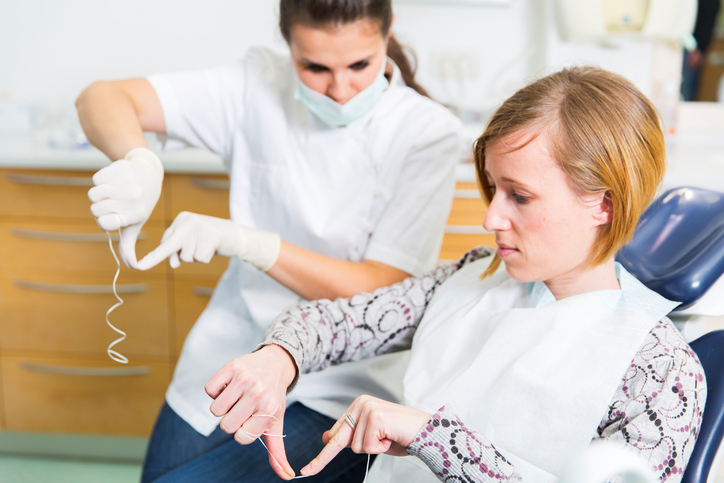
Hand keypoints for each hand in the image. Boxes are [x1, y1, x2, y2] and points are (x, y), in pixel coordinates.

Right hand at [88, 148, 163, 267]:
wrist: (148, 173)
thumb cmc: (139, 203)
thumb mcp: (136, 223)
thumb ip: (129, 245)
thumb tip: (131, 267)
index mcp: (137, 214)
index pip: (103, 223)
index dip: (103, 220)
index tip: (113, 215)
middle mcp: (134, 199)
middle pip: (96, 209)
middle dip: (101, 206)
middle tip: (114, 201)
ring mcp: (128, 182)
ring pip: (93, 194)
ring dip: (99, 193)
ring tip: (113, 191)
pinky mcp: (121, 168)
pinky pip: (96, 179)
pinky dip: (101, 180)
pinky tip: (114, 180)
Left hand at [135, 212, 280, 270]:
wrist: (236, 236)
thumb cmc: (210, 240)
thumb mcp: (192, 242)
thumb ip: (178, 251)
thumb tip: (173, 264)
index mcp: (182, 219)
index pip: (166, 239)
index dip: (157, 254)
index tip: (144, 261)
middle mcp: (189, 220)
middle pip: (170, 246)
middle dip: (156, 256)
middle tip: (143, 266)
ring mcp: (200, 227)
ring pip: (186, 256)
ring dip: (195, 258)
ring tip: (206, 247)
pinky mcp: (211, 236)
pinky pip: (200, 258)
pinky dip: (205, 259)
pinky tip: (213, 249)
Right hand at [205, 345, 297, 479]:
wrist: (276, 363)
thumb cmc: (273, 398)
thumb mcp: (276, 423)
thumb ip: (278, 452)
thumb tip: (287, 476)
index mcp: (270, 410)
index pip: (241, 437)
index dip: (242, 431)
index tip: (250, 419)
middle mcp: (258, 394)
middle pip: (226, 425)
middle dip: (231, 420)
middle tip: (243, 408)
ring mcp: (245, 379)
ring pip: (215, 409)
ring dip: (223, 406)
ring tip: (237, 397)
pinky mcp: (232, 366)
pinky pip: (209, 390)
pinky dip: (216, 390)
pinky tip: (230, 385)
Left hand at [300, 395, 431, 476]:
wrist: (427, 432)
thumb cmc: (401, 436)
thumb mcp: (372, 437)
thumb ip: (351, 436)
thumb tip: (326, 437)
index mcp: (358, 405)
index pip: (336, 432)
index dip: (323, 454)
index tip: (308, 469)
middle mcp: (360, 403)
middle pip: (341, 440)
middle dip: (326, 457)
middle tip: (311, 469)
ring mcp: (367, 408)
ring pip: (356, 446)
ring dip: (373, 448)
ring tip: (388, 438)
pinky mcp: (375, 416)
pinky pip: (367, 446)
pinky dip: (380, 447)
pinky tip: (391, 437)